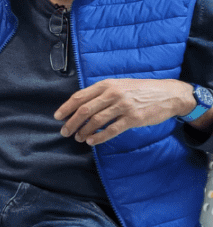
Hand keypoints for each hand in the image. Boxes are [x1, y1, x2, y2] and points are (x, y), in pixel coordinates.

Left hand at [55, 78, 192, 145]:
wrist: (169, 94)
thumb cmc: (140, 90)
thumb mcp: (119, 85)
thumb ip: (102, 93)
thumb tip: (80, 105)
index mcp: (106, 84)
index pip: (80, 96)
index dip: (66, 107)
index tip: (58, 117)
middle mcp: (113, 94)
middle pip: (84, 110)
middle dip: (71, 122)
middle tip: (65, 132)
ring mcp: (123, 106)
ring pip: (96, 121)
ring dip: (84, 131)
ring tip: (78, 138)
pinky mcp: (133, 118)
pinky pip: (111, 130)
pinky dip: (99, 137)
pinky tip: (91, 142)